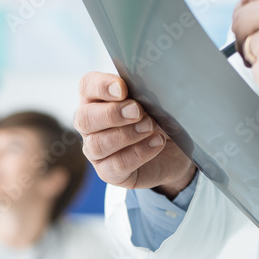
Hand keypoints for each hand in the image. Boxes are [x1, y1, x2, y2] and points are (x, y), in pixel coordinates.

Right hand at [74, 72, 195, 198]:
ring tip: (151, 127)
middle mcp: (89, 125)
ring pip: (98, 145)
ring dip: (126, 135)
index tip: (123, 88)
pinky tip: (156, 142)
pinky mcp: (109, 172)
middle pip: (84, 119)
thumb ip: (145, 94)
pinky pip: (117, 165)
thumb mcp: (155, 101)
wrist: (173, 150)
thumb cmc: (158, 119)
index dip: (101, 86)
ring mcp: (95, 151)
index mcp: (96, 99)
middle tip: (137, 111)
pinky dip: (139, 153)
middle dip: (112, 114)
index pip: (87, 87)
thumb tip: (147, 93)